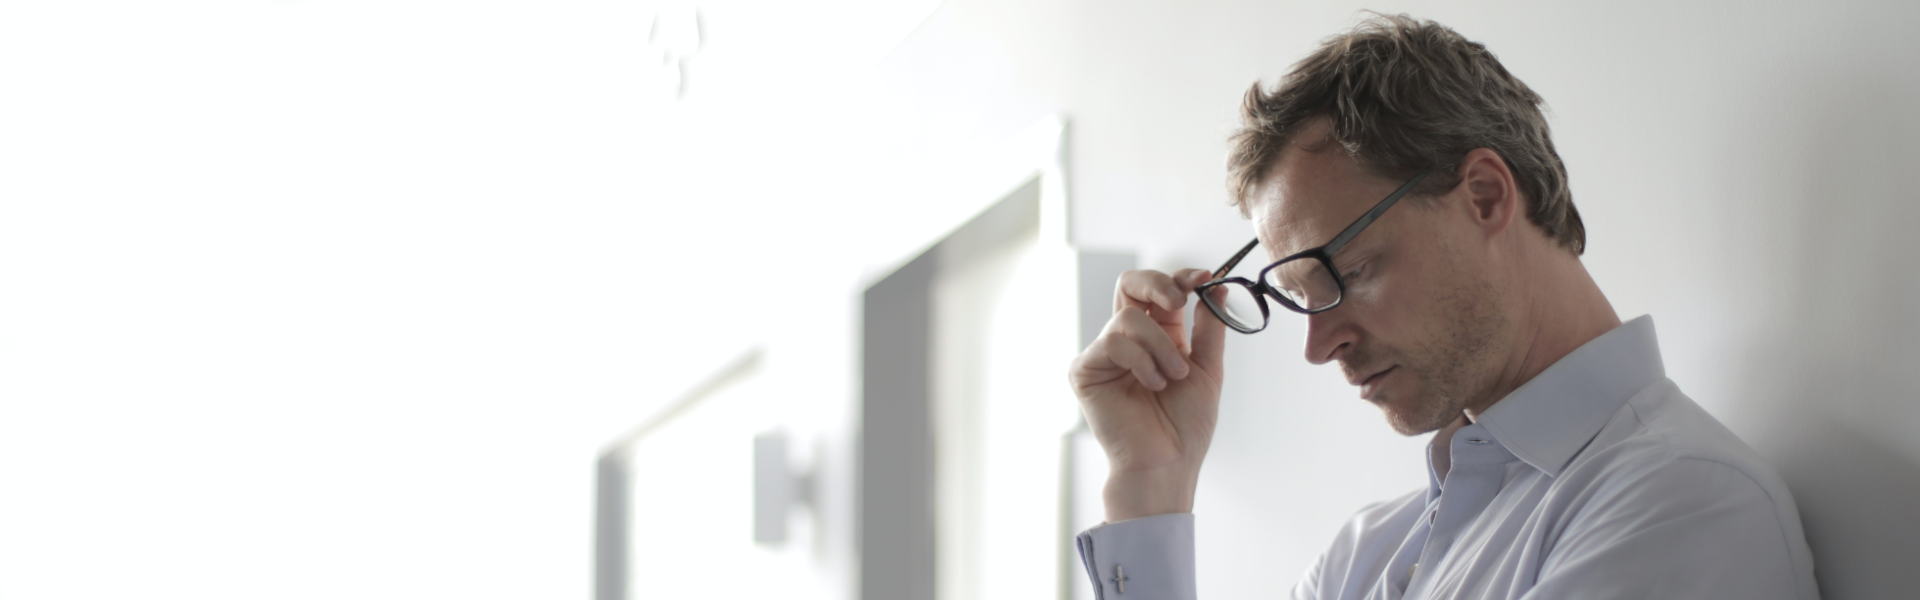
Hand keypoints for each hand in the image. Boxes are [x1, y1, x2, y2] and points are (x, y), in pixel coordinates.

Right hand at [1068, 268, 1225, 521]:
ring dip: (1160, 345)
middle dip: (1157, 283)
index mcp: (1160, 336)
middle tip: (1178, 300)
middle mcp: (1130, 340)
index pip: (1161, 291)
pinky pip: (1112, 342)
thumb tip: (1217, 286)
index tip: (1203, 279)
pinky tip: (1150, 386)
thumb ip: (1210, 326)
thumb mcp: (1207, 368)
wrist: (1167, 462)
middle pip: (1130, 284)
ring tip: (1172, 377)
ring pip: (1128, 316)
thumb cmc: (1185, 425)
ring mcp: (1105, 354)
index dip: (1180, 279)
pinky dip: (1139, 361)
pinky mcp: (1086, 370)